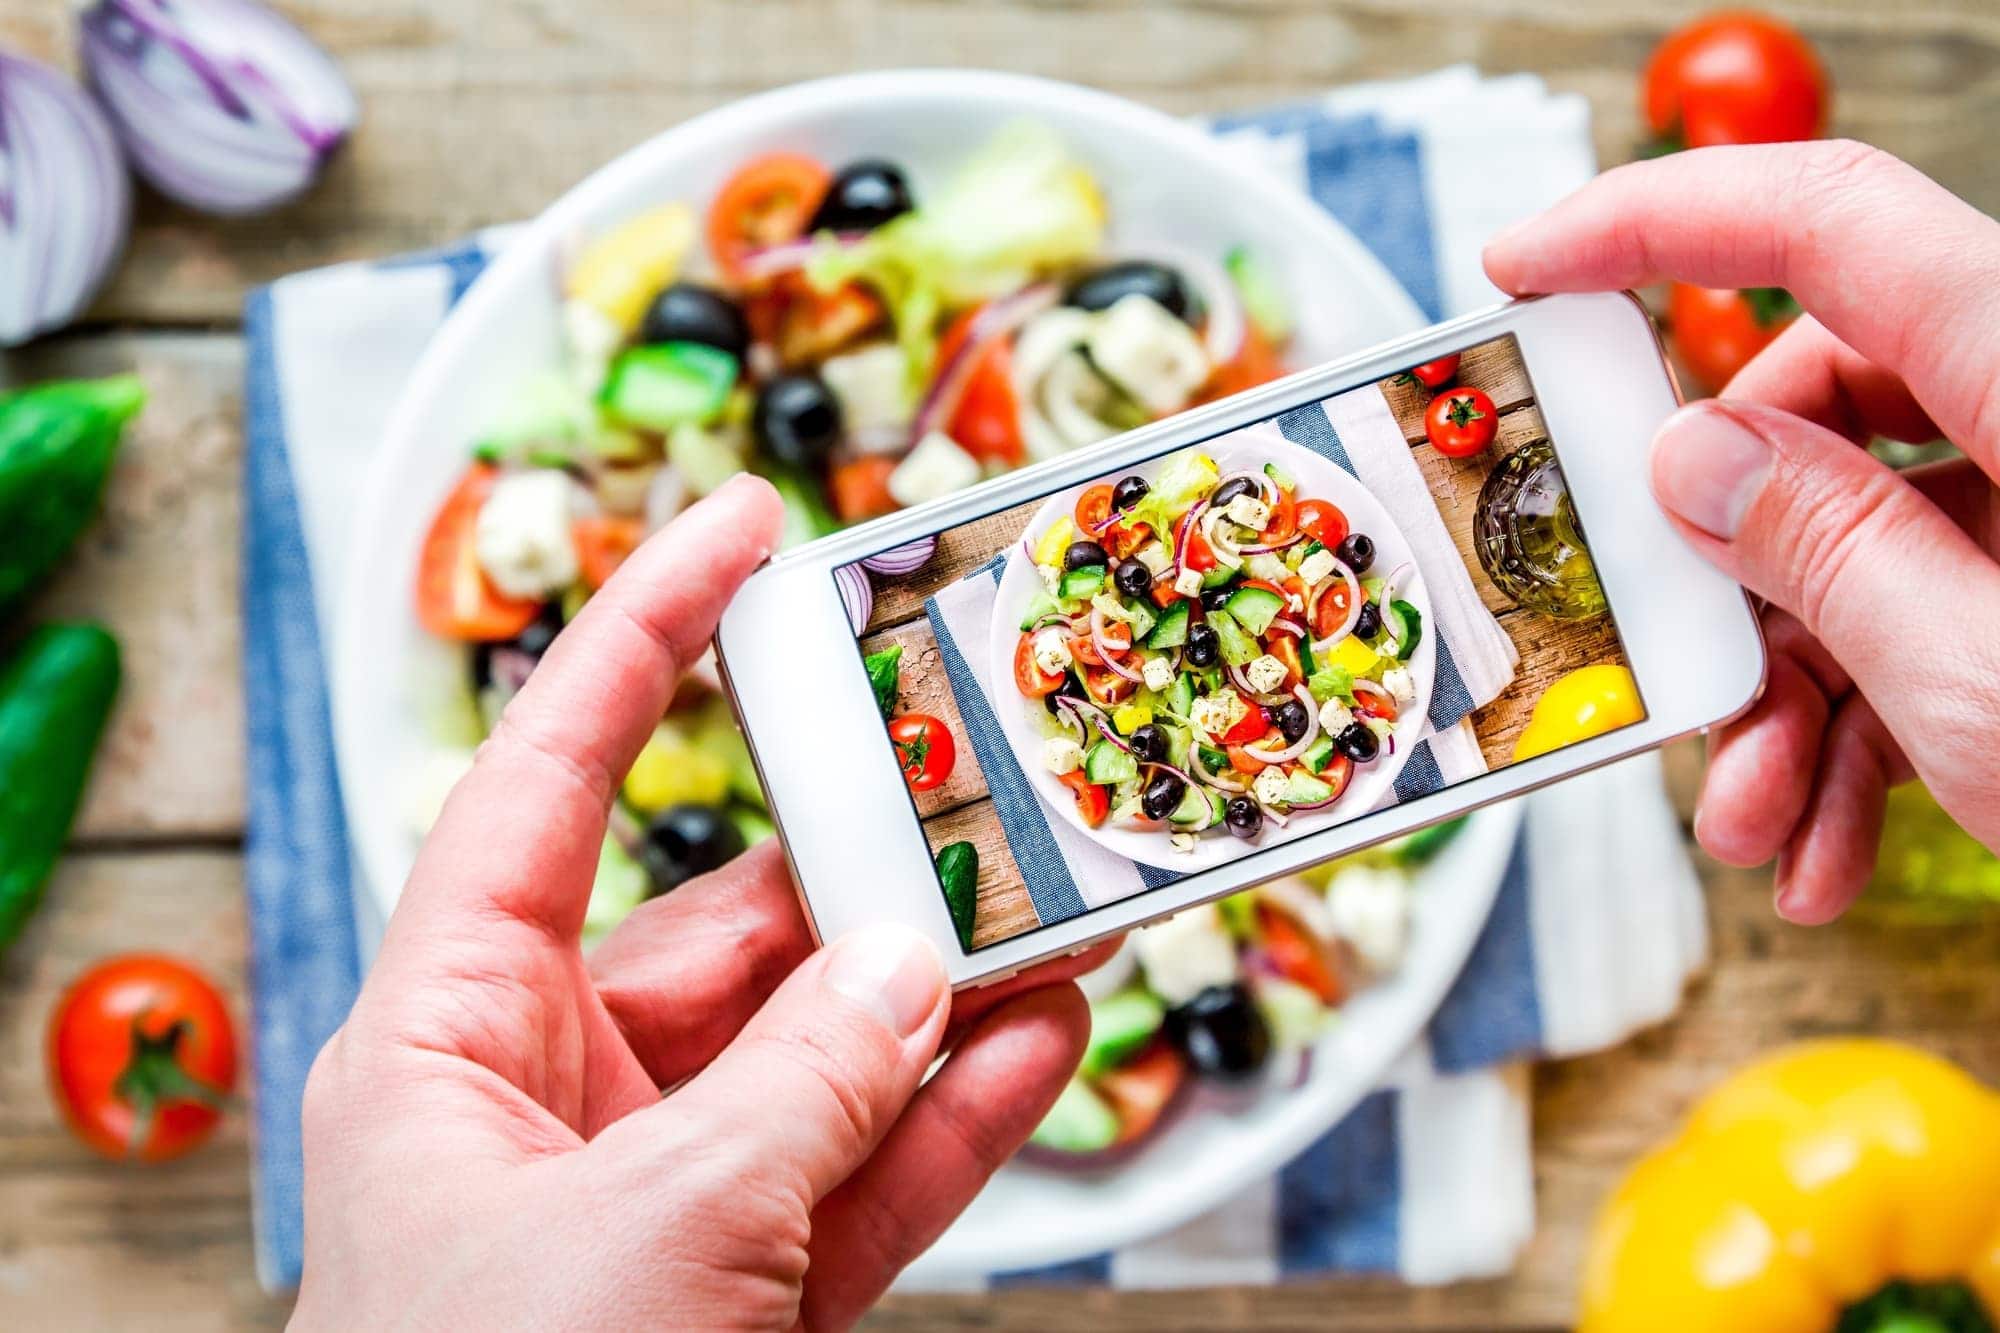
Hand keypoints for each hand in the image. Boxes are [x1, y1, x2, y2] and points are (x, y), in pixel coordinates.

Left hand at [292, 475, 1103, 1329]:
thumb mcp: (652, 1227)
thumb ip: (803, 1083)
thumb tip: (925, 974)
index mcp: (452, 1037)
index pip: (550, 781)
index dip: (638, 637)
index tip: (739, 525)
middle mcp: (553, 1093)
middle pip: (734, 924)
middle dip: (868, 856)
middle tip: (984, 767)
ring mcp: (665, 1189)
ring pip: (829, 1050)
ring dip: (947, 987)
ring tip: (1066, 901)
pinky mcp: (751, 1286)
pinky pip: (870, 1170)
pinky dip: (960, 1113)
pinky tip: (1050, 1040)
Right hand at [1485, 141, 1999, 924]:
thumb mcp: (1990, 681)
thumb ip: (1826, 551)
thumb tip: (1695, 465)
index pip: (1826, 220)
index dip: (1654, 220)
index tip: (1529, 265)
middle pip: (1819, 412)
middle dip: (1725, 570)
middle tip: (1664, 669)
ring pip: (1863, 537)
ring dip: (1784, 688)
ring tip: (1760, 819)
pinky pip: (1928, 613)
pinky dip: (1861, 724)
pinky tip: (1826, 835)